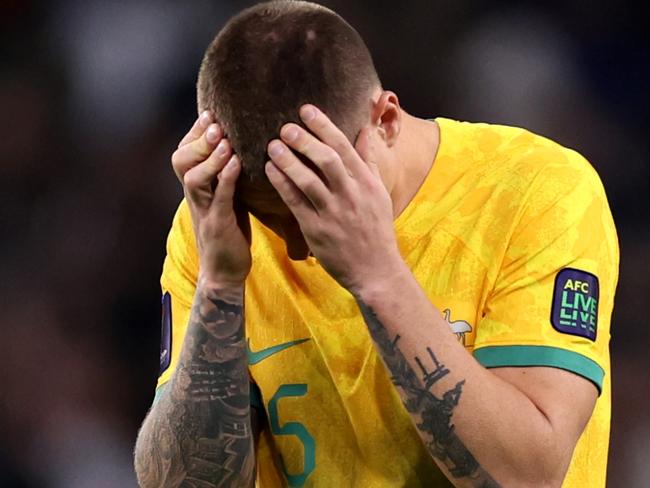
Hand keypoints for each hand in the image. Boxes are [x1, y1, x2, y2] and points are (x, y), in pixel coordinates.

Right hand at [171, 111, 250, 287]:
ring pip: (194, 178)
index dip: (195, 132)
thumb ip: (227, 174)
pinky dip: (226, 180)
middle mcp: (195, 196)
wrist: (225, 272)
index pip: (185, 152)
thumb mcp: (227, 197)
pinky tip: (238, 164)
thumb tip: (240, 146)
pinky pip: (218, 199)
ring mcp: (204, 211)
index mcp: (197, 188)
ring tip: (225, 141)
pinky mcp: (217, 225)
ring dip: (209, 158)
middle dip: (198, 140)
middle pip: (181, 161)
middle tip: (216, 123)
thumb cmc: (229, 231)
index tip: (210, 114)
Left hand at [265, 105, 404, 293]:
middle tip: (285, 127)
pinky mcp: (317, 231)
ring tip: (272, 146)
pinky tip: (270, 171)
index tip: (306, 110)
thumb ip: (369, 161)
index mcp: (366, 183)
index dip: (323, 126)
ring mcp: (333, 214)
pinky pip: (296, 203)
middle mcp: (351, 195)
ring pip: (309, 181)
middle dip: (305, 140)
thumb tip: (365, 130)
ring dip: (289, 161)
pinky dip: (282, 185)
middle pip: (327, 160)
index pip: (344, 147)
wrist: (375, 270)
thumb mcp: (379, 192)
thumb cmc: (376, 229)